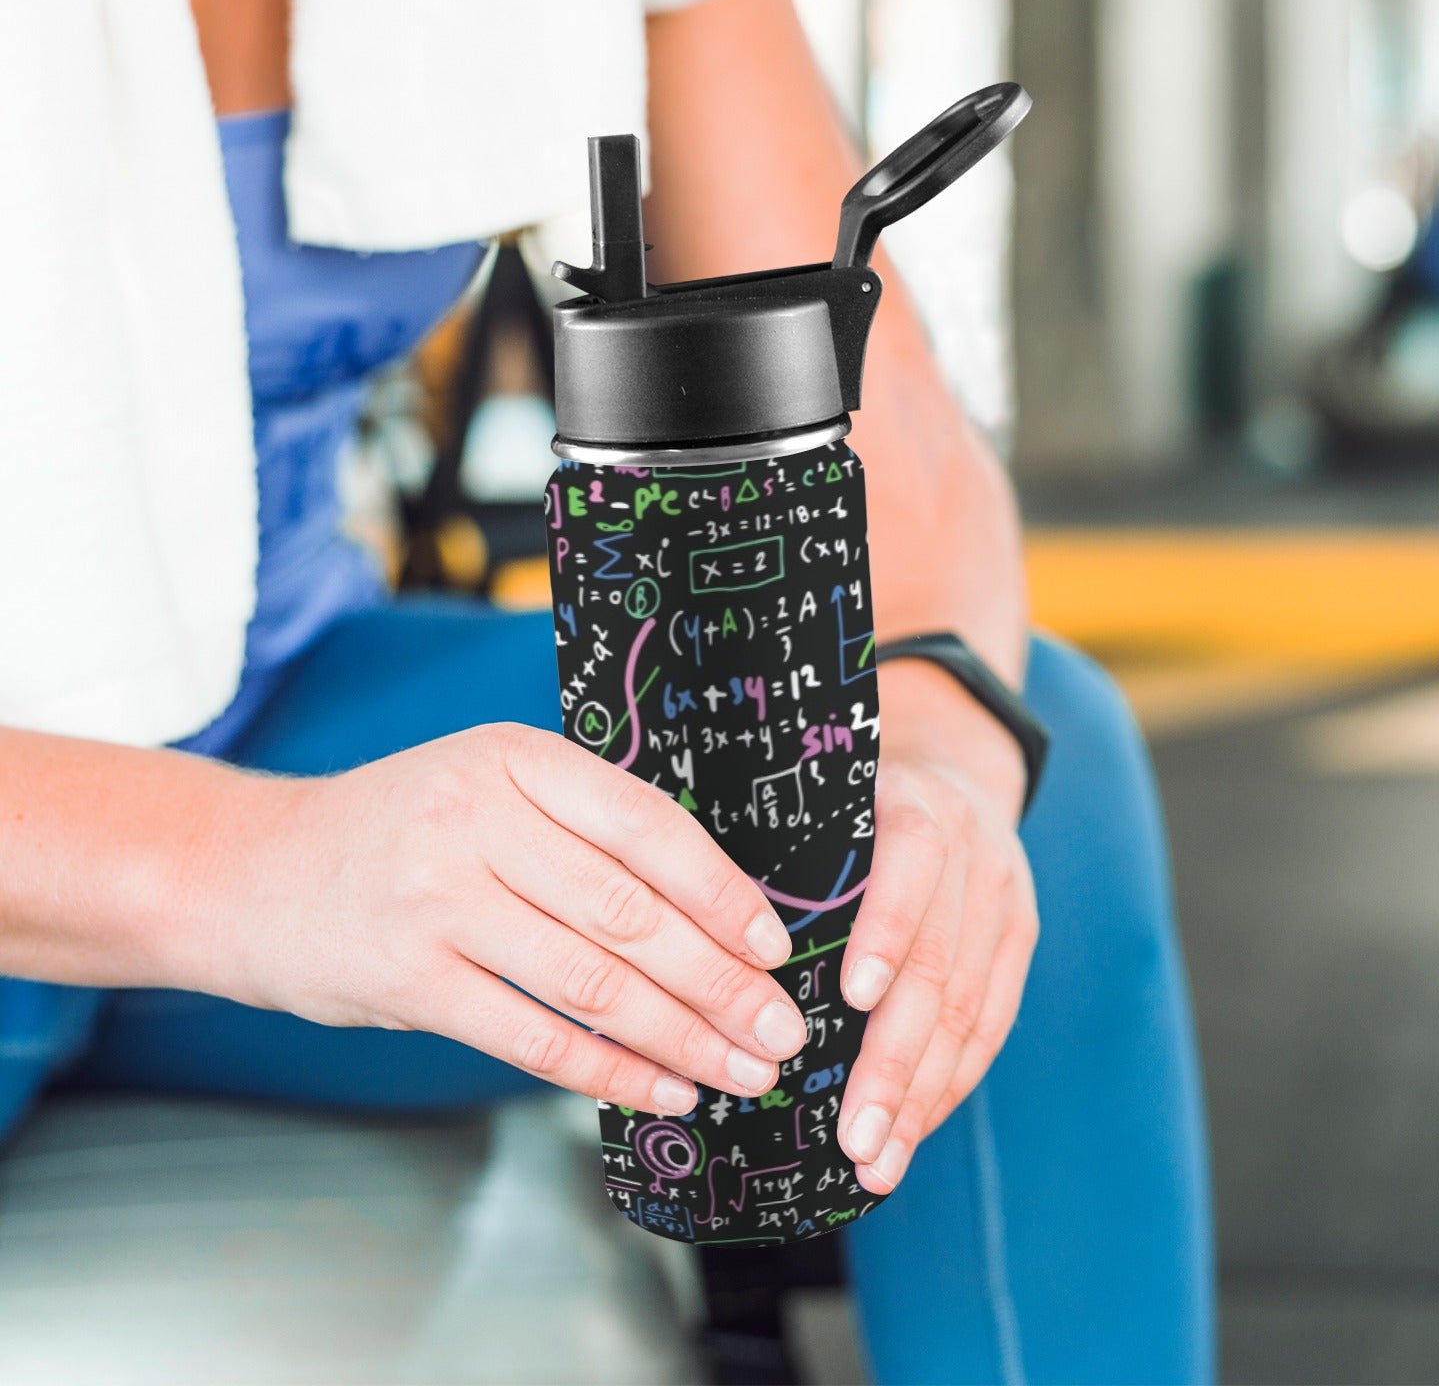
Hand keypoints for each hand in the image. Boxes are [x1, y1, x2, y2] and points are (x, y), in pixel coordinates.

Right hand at [197, 724, 809, 1114]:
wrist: (251, 871)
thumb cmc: (396, 829)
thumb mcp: (485, 784)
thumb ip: (578, 826)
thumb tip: (710, 907)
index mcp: (516, 758)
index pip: (647, 825)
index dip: (721, 891)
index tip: (773, 945)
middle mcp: (479, 819)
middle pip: (630, 912)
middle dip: (719, 981)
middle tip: (778, 1030)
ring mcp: (439, 899)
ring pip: (592, 980)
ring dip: (679, 1035)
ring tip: (738, 1070)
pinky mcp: (407, 977)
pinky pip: (531, 1035)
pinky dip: (607, 1071)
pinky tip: (659, 1089)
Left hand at [836, 660, 1039, 1193]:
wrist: (955, 772)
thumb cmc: (857, 799)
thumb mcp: (828, 796)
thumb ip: (786, 848)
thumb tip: (705, 929)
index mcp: (916, 804)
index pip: (911, 863)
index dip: (886, 931)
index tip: (851, 997)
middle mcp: (974, 852)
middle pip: (939, 964)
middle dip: (893, 1059)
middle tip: (852, 1135)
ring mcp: (1005, 900)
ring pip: (969, 1010)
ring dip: (920, 1096)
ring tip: (878, 1162)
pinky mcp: (1020, 941)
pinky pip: (990, 1025)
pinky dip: (948, 1086)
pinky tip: (911, 1132)